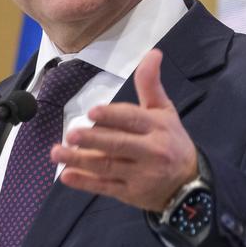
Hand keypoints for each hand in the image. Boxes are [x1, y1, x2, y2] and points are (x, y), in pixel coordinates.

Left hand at [50, 49, 197, 211]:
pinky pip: (105, 187)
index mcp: (158, 127)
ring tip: (57, 153)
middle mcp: (151, 151)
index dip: (112, 116)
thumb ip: (151, 85)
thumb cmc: (171, 141)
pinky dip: (85, 183)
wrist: (188, 184)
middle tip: (71, 134)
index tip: (92, 113)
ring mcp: (140, 175)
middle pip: (119, 144)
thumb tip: (153, 53)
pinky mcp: (130, 193)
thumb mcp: (165, 112)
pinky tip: (66, 176)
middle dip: (93, 140)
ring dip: (80, 160)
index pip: (133, 120)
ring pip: (107, 166)